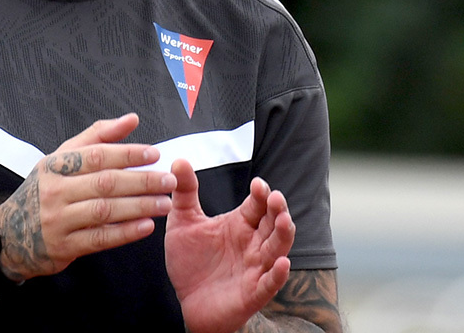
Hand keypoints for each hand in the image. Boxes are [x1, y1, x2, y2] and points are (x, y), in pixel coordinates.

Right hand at [0, 113, 176, 280]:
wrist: (9, 235)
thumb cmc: (45, 191)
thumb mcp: (62, 158)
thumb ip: (98, 136)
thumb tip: (132, 119)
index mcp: (55, 165)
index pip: (96, 155)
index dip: (127, 153)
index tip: (154, 154)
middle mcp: (55, 191)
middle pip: (105, 183)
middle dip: (141, 181)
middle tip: (168, 180)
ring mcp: (58, 220)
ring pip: (105, 211)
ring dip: (139, 207)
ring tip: (165, 203)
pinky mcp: (64, 246)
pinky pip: (100, 238)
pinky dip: (125, 232)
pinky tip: (147, 227)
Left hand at [164, 160, 294, 332]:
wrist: (185, 303)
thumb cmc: (190, 262)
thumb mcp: (183, 223)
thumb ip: (185, 192)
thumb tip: (179, 160)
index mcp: (240, 224)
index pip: (257, 205)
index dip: (261, 194)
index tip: (259, 184)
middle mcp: (252, 243)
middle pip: (272, 223)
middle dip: (277, 210)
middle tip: (275, 198)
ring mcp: (255, 267)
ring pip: (277, 249)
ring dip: (283, 235)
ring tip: (283, 220)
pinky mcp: (253, 292)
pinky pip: (270, 283)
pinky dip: (278, 274)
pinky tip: (282, 264)